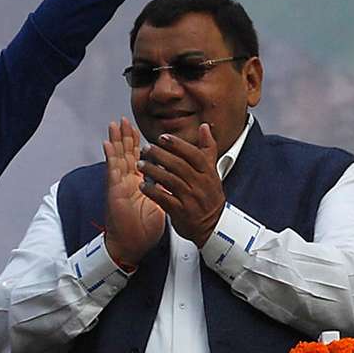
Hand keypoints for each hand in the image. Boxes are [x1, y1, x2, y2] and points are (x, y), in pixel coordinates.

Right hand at [102, 118, 164, 267]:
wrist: (132, 245)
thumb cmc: (143, 229)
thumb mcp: (160, 206)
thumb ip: (164, 192)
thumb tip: (175, 185)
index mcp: (138, 184)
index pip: (138, 159)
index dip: (138, 145)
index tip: (138, 131)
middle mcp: (127, 181)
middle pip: (126, 154)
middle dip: (125, 137)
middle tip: (124, 120)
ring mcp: (119, 184)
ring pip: (117, 157)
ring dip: (115, 140)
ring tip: (114, 125)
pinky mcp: (114, 190)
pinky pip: (112, 170)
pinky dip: (110, 156)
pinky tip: (107, 144)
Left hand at [138, 123, 223, 245]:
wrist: (214, 226)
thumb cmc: (209, 196)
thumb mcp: (212, 171)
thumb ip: (208, 148)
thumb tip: (205, 126)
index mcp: (208, 173)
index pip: (195, 155)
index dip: (178, 145)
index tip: (162, 137)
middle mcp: (201, 185)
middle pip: (180, 166)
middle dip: (160, 155)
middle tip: (145, 148)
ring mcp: (192, 199)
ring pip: (171, 181)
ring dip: (153, 171)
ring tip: (139, 164)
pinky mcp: (182, 213)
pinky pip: (165, 200)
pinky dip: (153, 191)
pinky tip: (143, 185)